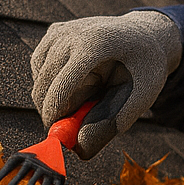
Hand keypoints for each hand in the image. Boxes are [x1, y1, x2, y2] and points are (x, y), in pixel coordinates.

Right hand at [30, 10, 181, 158]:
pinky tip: (80, 82)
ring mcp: (57, 32)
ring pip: (39, 84)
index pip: (60, 88)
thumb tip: (79, 152)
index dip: (58, 119)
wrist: (144, 35)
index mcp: (94, 45)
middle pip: (44, 89)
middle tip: (84, 122)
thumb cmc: (144, 68)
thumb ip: (110, 123)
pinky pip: (40, 74)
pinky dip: (54, 87)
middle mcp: (69, 34)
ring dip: (58, 101)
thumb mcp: (140, 97)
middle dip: (59, 114)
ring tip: (92, 93)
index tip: (66, 140)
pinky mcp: (51, 35)